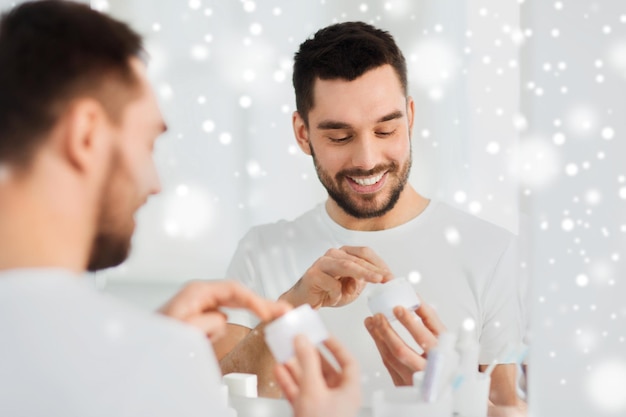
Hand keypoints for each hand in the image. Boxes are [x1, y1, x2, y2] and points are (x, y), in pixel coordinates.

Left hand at [159, 280, 290, 341]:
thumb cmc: (158, 338)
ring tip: (263, 316)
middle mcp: (198, 295)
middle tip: (283, 310)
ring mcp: (198, 305)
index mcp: (197, 292)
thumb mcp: (185, 331)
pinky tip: (232, 328)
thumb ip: (209, 321)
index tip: (270, 313)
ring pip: (231, 307)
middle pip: (237, 294)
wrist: (140, 352)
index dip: (255, 300)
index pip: (235, 289)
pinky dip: (232, 322)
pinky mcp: (197, 317)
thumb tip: (223, 318)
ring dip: (245, 313)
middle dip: (261, 302)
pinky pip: (221, 318)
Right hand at [274, 335, 360, 416]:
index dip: (336, 346)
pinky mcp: (308, 412)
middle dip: (309, 356)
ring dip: (296, 367)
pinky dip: (289, 381)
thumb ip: (307, 363)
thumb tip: (303, 341)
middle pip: (325, 370)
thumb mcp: (313, 390)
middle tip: (300, 343)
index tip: (323, 335)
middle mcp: (338, 398)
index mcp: (349, 391)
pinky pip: (299, 392)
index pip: (348, 361)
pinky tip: (280, 371)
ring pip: (309, 381)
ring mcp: (322, 406)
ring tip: (285, 354)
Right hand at [279, 246, 392, 308]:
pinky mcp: (313, 274)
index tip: (390, 276)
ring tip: (377, 280)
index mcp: (343, 254)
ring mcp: (322, 262)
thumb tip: (379, 277)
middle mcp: (332, 254)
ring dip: (364, 273)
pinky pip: (332, 283)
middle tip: (387, 279)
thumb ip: (363, 280)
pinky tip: (334, 299)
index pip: (364, 253)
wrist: (304, 302)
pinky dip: (338, 294)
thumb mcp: (352, 288)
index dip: (379, 263)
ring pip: (347, 265)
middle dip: (375, 269)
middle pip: (358, 258)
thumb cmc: (328, 293)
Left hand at [364, 303, 445, 384]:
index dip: (410, 322)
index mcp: (442, 354)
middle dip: (388, 331)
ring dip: (379, 337)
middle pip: (402, 351)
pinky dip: (380, 346)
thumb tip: (415, 298)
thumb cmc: (444, 358)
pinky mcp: (404, 384)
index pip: (425, 336)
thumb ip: (430, 321)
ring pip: (391, 358)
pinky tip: (375, 333)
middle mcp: (427, 369)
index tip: (398, 307)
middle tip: (379, 315)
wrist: (443, 387)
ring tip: (372, 320)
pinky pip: (388, 364)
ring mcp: (414, 379)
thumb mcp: (444, 339)